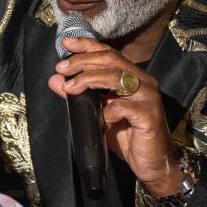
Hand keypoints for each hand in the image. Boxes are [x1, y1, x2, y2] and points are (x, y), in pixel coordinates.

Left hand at [47, 37, 181, 195]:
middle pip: (111, 60)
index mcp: (132, 77)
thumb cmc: (127, 136)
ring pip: (116, 77)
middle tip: (62, 67)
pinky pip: (123, 106)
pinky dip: (108, 110)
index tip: (67, 43)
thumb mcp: (97, 113)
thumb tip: (55, 80)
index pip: (109, 53)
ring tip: (70, 88)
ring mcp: (148, 96)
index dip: (88, 45)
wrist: (151, 163)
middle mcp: (143, 81)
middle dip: (83, 61)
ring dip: (88, 79)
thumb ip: (78, 95)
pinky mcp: (149, 114)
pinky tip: (101, 118)